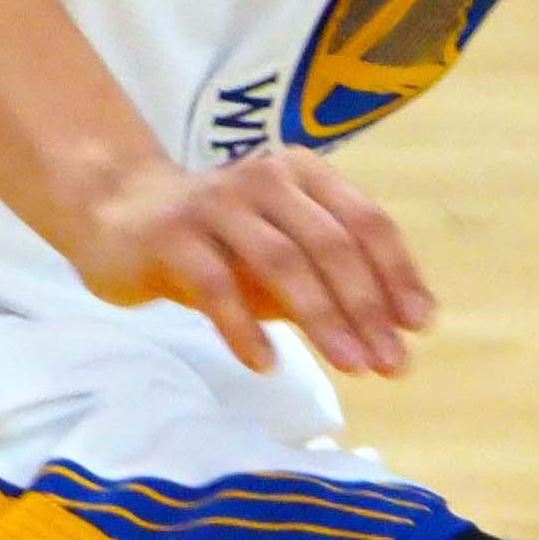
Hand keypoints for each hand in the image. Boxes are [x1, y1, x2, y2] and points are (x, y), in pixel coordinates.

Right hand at [62, 148, 432, 376]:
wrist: (118, 213)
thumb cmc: (223, 239)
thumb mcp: (287, 250)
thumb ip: (335, 280)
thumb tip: (398, 331)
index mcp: (307, 174)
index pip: (368, 222)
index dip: (399, 275)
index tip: (420, 326)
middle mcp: (267, 178)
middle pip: (333, 244)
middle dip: (368, 307)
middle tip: (391, 362)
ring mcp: (216, 203)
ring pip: (282, 262)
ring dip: (322, 319)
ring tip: (351, 366)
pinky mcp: (169, 236)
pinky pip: (215, 286)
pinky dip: (245, 327)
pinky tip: (267, 363)